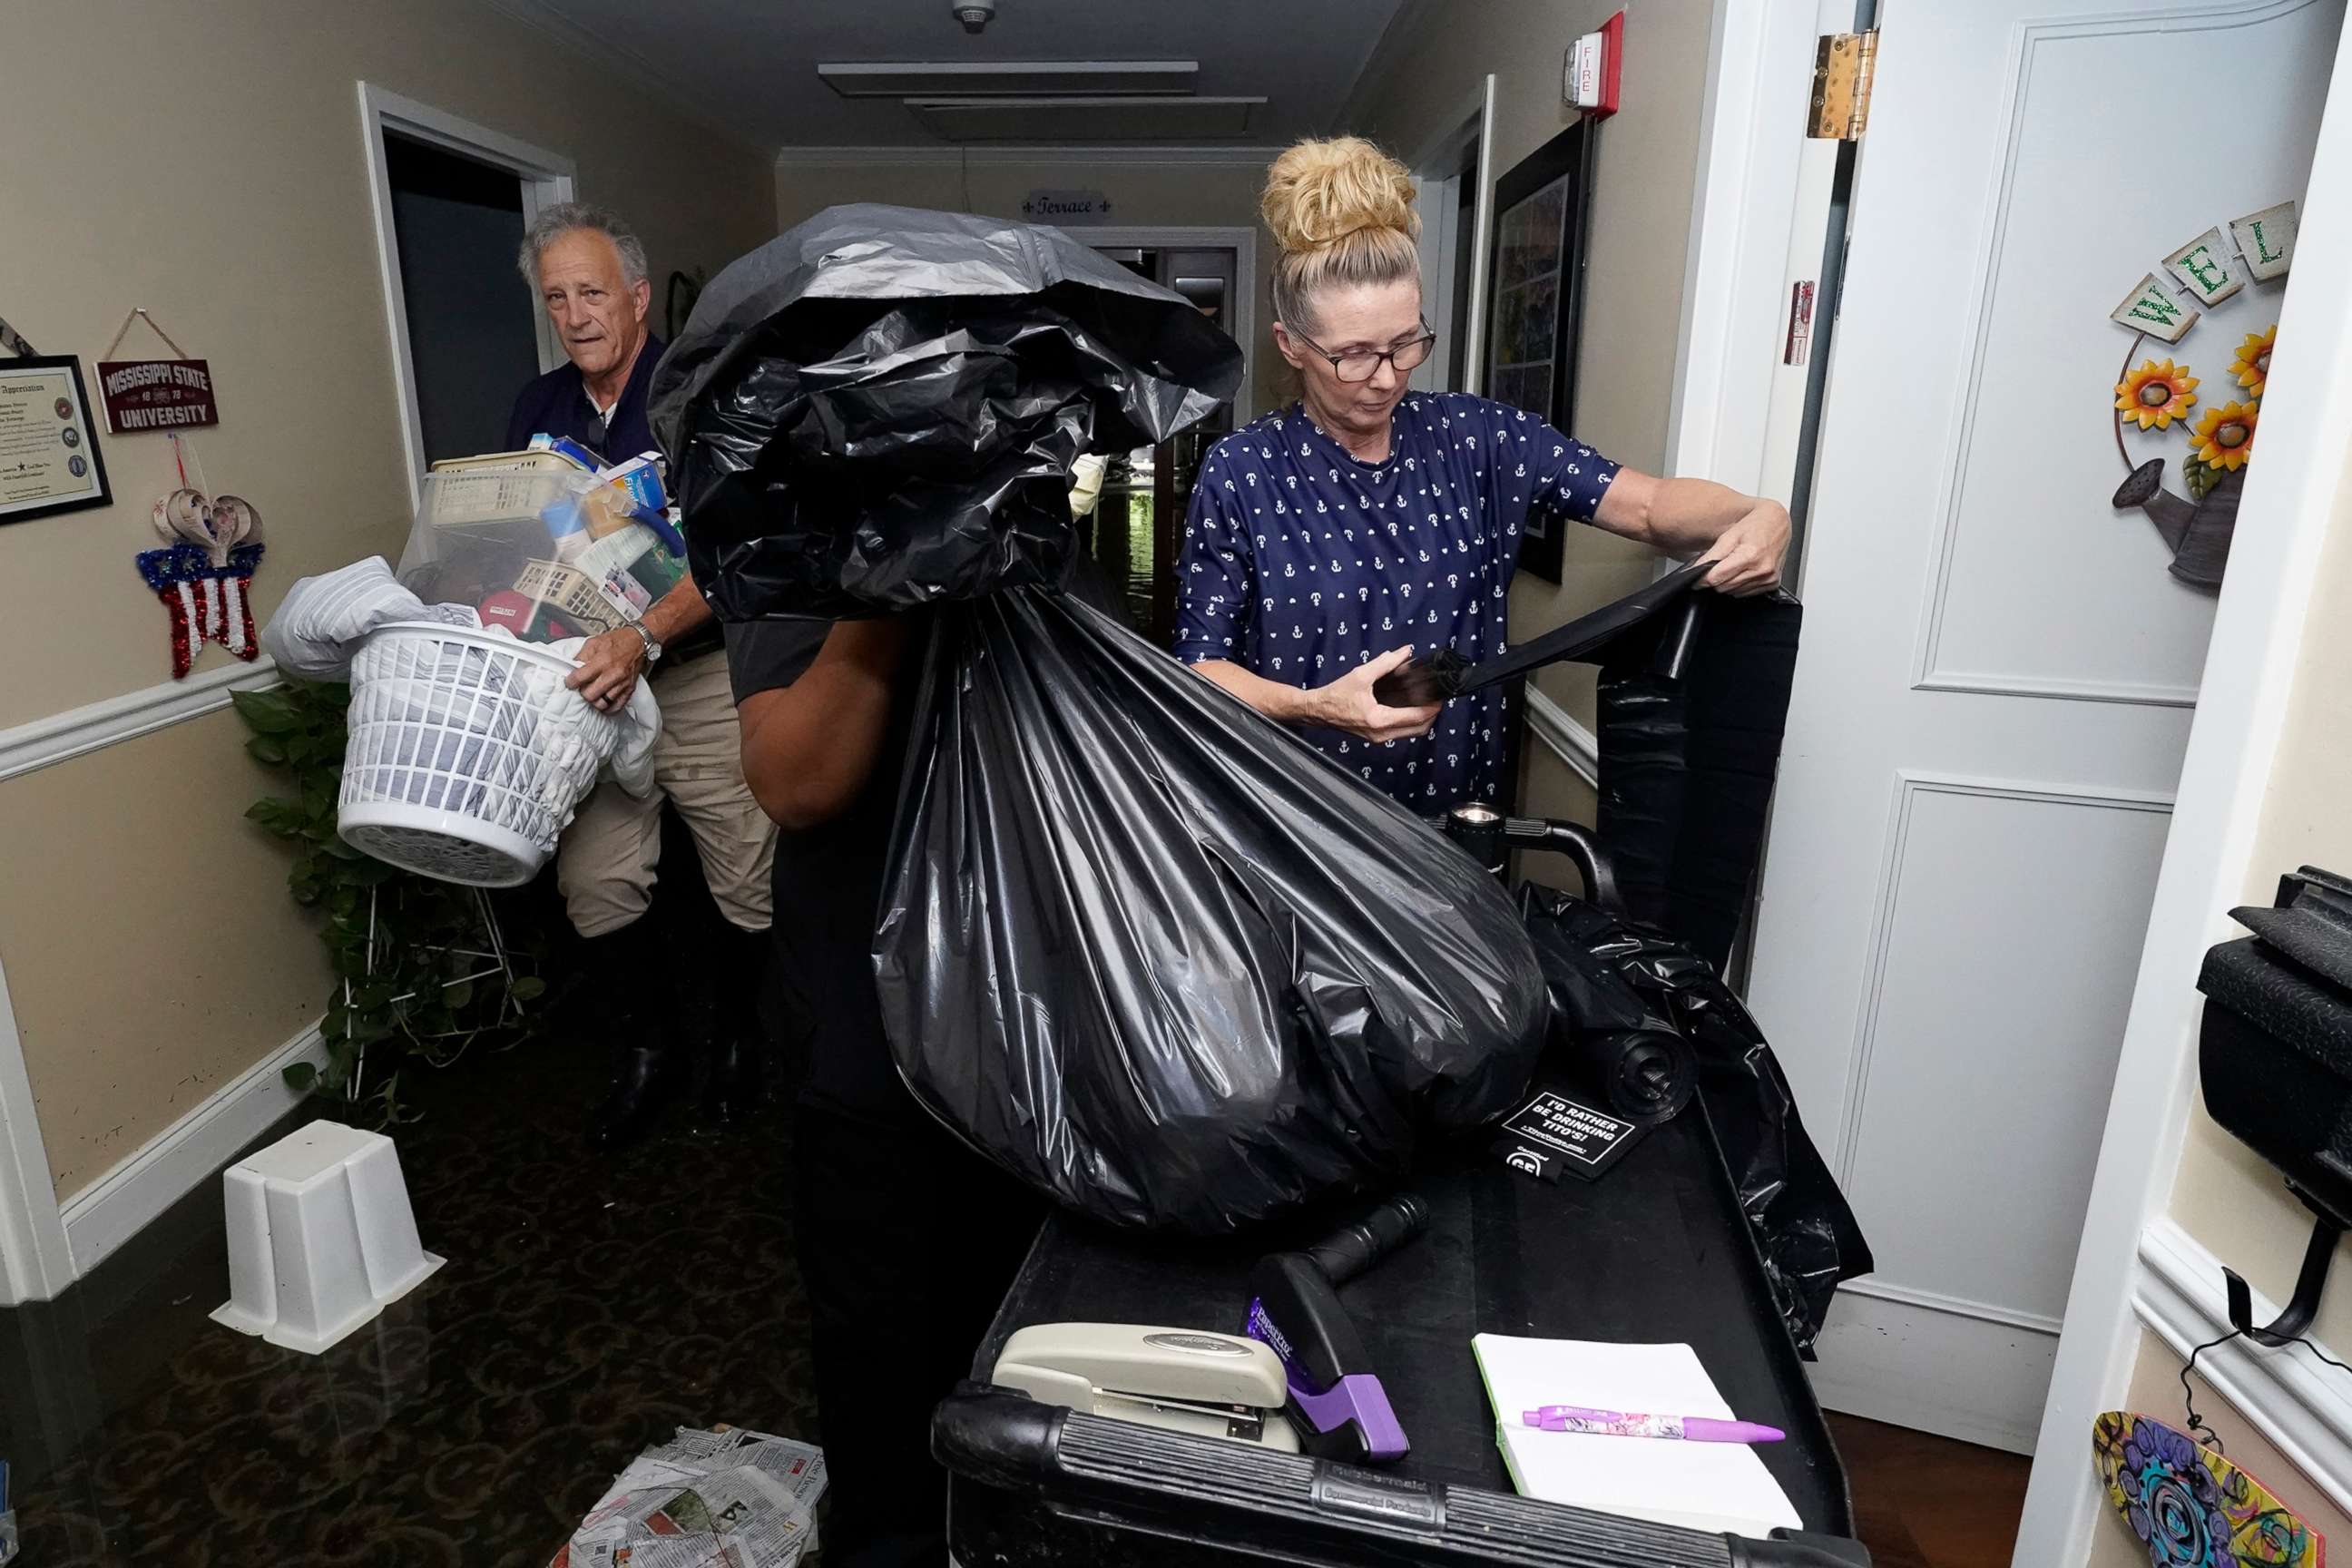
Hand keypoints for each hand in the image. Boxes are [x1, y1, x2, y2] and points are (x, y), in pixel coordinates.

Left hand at [566, 628, 646, 711]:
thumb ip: (581, 656)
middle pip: (590, 695)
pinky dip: (608, 707)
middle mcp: (613, 674)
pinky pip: (616, 706)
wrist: (638, 641)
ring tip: (593, 692)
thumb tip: (571, 668)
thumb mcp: (594, 642)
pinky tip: (603, 700)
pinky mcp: (630, 689)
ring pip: (602, 703)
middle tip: (583, 686)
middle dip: (582, 692)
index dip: (570, 682)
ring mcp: (622, 683)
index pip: (580, 678)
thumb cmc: (617, 641)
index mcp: (603, 661)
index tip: (570, 682)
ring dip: (594, 699)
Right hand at [1309, 646, 1442, 743]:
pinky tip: (1412, 706)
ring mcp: (1379, 738)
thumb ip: (1385, 663)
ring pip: (1412, 732)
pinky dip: (1411, 721)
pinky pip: (1402, 732)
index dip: (1432, 707)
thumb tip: (1406, 651)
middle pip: (1419, 729)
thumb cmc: (1336, 694)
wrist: (1318, 711)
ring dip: (1423, 719)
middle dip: (1432, 715)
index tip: (1441, 696)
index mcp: (1379, 719)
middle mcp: (1382, 734)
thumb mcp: (1360, 675)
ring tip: (1428, 701)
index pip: (1416, 717)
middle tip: (1437, 698)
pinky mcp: (1376, 736)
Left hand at [1697, 499, 1790, 595]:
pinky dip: (1739, 584)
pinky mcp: (1772, 584)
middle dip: (1715, 579)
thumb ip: (1712, 555)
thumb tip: (1696, 570)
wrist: (1778, 522)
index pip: (1716, 578)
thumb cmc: (1755, 525)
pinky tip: (1743, 570)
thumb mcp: (1729, 536)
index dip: (1702, 579)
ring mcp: (1768, 578)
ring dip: (1728, 581)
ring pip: (1733, 592)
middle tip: (1717, 566)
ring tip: (1732, 564)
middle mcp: (1762, 569)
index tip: (1696, 579)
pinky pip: (1746, 592)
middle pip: (1724, 587)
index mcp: (1750, 555)